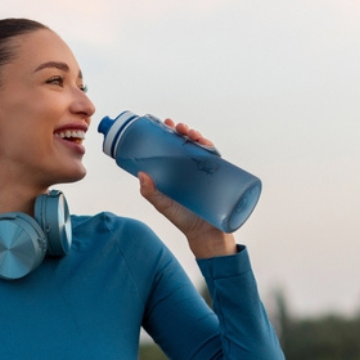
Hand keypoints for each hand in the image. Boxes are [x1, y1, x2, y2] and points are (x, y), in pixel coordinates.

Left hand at [139, 118, 235, 258]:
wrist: (206, 235)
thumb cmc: (183, 220)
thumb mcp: (163, 205)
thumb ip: (151, 193)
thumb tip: (141, 175)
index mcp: (177, 172)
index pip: (173, 148)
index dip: (170, 134)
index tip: (165, 124)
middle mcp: (191, 169)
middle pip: (188, 144)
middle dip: (183, 132)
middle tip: (177, 126)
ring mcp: (205, 172)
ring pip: (201, 148)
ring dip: (197, 136)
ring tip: (189, 132)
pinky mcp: (218, 177)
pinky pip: (216, 159)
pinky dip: (211, 148)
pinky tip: (205, 142)